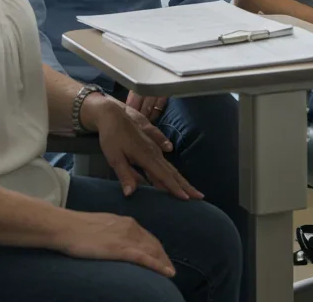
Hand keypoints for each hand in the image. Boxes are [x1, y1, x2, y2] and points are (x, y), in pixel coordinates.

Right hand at [54, 209, 175, 277]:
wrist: (65, 227)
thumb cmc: (77, 228)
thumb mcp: (101, 226)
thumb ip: (112, 232)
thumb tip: (114, 241)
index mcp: (126, 222)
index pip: (148, 237)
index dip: (157, 249)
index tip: (162, 258)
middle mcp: (130, 228)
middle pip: (154, 244)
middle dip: (163, 257)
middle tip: (169, 269)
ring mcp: (126, 238)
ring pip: (153, 252)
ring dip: (164, 263)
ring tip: (170, 274)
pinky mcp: (120, 249)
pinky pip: (145, 259)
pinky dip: (158, 266)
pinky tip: (167, 273)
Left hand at [85, 95, 201, 199]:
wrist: (114, 115)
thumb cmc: (112, 137)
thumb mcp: (114, 158)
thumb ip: (125, 175)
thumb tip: (131, 194)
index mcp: (147, 157)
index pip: (164, 176)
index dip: (175, 188)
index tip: (186, 198)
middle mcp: (155, 154)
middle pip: (173, 173)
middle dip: (187, 186)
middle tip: (200, 196)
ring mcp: (155, 150)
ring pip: (171, 168)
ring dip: (182, 180)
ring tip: (191, 191)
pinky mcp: (153, 147)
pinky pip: (165, 164)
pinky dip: (173, 173)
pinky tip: (177, 178)